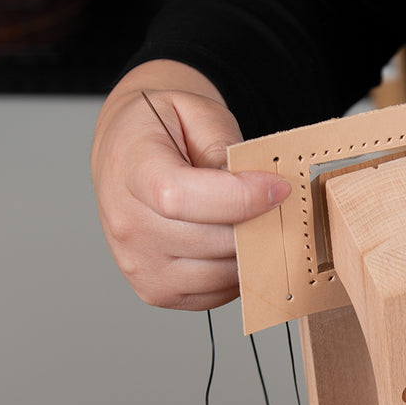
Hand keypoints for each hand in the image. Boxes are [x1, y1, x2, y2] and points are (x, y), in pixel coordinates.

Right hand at [90, 60, 290, 308]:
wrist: (127, 146)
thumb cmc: (161, 124)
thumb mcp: (197, 109)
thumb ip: (225, 148)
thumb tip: (258, 192)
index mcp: (130, 169)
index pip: (182, 197)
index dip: (241, 198)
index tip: (278, 188)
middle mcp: (127, 223)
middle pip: (209, 240)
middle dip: (255, 224)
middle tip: (277, 206)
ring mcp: (138, 263)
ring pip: (218, 274)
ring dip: (248, 253)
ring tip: (255, 223)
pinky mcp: (155, 289)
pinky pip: (211, 295)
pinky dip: (234, 275)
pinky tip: (235, 245)